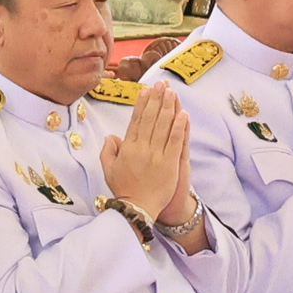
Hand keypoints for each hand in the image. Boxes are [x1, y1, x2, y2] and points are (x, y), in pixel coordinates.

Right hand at [99, 85, 193, 223]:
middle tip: (162, 84)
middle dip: (157, 99)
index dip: (142, 104)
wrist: (137, 208)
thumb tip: (111, 136)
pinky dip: (179, 126)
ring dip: (169, 107)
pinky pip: (175, 141)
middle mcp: (142, 148)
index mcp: (128, 148)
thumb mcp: (109, 170)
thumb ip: (108, 151)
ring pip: (163, 126)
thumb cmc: (124, 190)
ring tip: (172, 92)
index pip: (136, 120)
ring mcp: (156, 155)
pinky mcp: (169, 163)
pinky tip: (183, 114)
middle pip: (151, 118)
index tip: (147, 90)